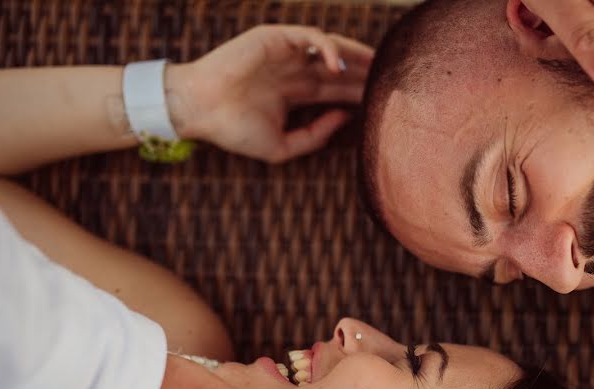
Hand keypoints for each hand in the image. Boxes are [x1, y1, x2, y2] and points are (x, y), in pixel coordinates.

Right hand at [168, 25, 373, 162]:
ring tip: (377, 67)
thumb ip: (316, 136)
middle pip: (339, 70)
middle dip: (365, 74)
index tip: (385, 102)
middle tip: (393, 80)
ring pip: (329, 49)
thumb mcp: (283, 146)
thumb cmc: (235, 131)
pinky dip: (326, 47)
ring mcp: (284, 53)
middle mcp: (292, 71)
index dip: (360, 94)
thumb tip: (345, 118)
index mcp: (294, 93)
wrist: (199, 111)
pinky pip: (308, 37)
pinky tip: (338, 64)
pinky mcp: (274, 38)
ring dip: (355, 56)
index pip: (336, 90)